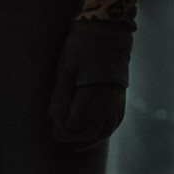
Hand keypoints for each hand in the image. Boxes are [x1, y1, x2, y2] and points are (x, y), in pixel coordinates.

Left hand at [51, 18, 133, 147]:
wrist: (108, 31)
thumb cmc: (82, 46)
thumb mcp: (65, 68)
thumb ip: (61, 96)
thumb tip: (57, 120)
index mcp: (94, 94)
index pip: (75, 124)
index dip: (61, 126)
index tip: (52, 121)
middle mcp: (109, 103)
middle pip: (88, 132)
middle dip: (71, 136)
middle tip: (56, 134)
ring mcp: (117, 103)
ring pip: (102, 132)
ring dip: (86, 139)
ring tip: (72, 142)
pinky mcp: (120, 101)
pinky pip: (112, 125)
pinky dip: (100, 133)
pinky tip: (90, 136)